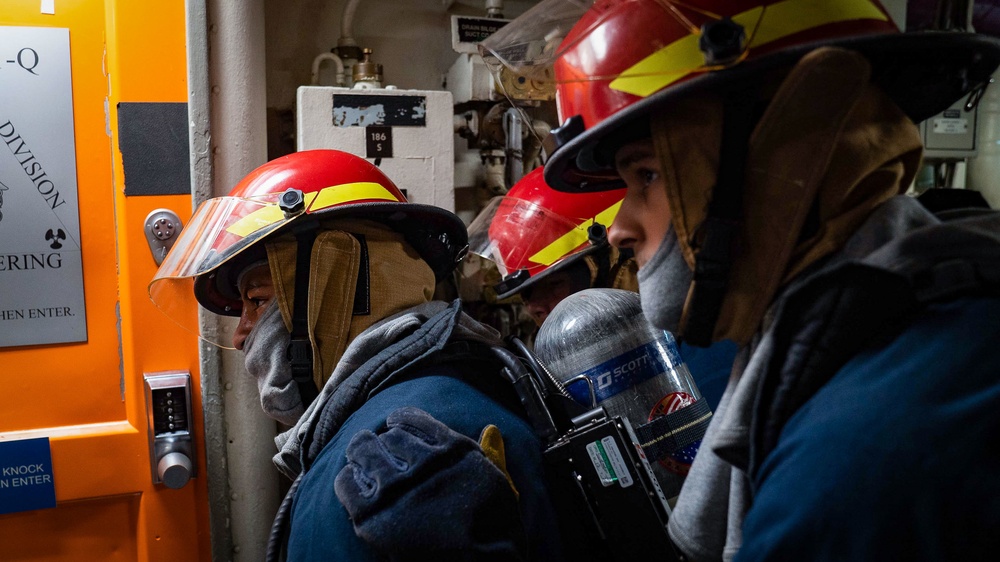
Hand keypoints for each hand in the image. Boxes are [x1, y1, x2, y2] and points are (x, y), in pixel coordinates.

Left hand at [334, 407, 526, 560]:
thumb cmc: (492, 527)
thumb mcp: (496, 483)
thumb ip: (490, 453)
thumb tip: (491, 429)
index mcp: (453, 450)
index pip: (413, 419)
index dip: (400, 422)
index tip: (394, 426)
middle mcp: (423, 462)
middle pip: (387, 435)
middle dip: (380, 441)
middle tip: (372, 447)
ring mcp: (396, 488)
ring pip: (363, 449)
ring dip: (361, 454)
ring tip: (360, 461)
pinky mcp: (372, 514)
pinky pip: (346, 482)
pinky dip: (347, 480)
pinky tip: (353, 483)